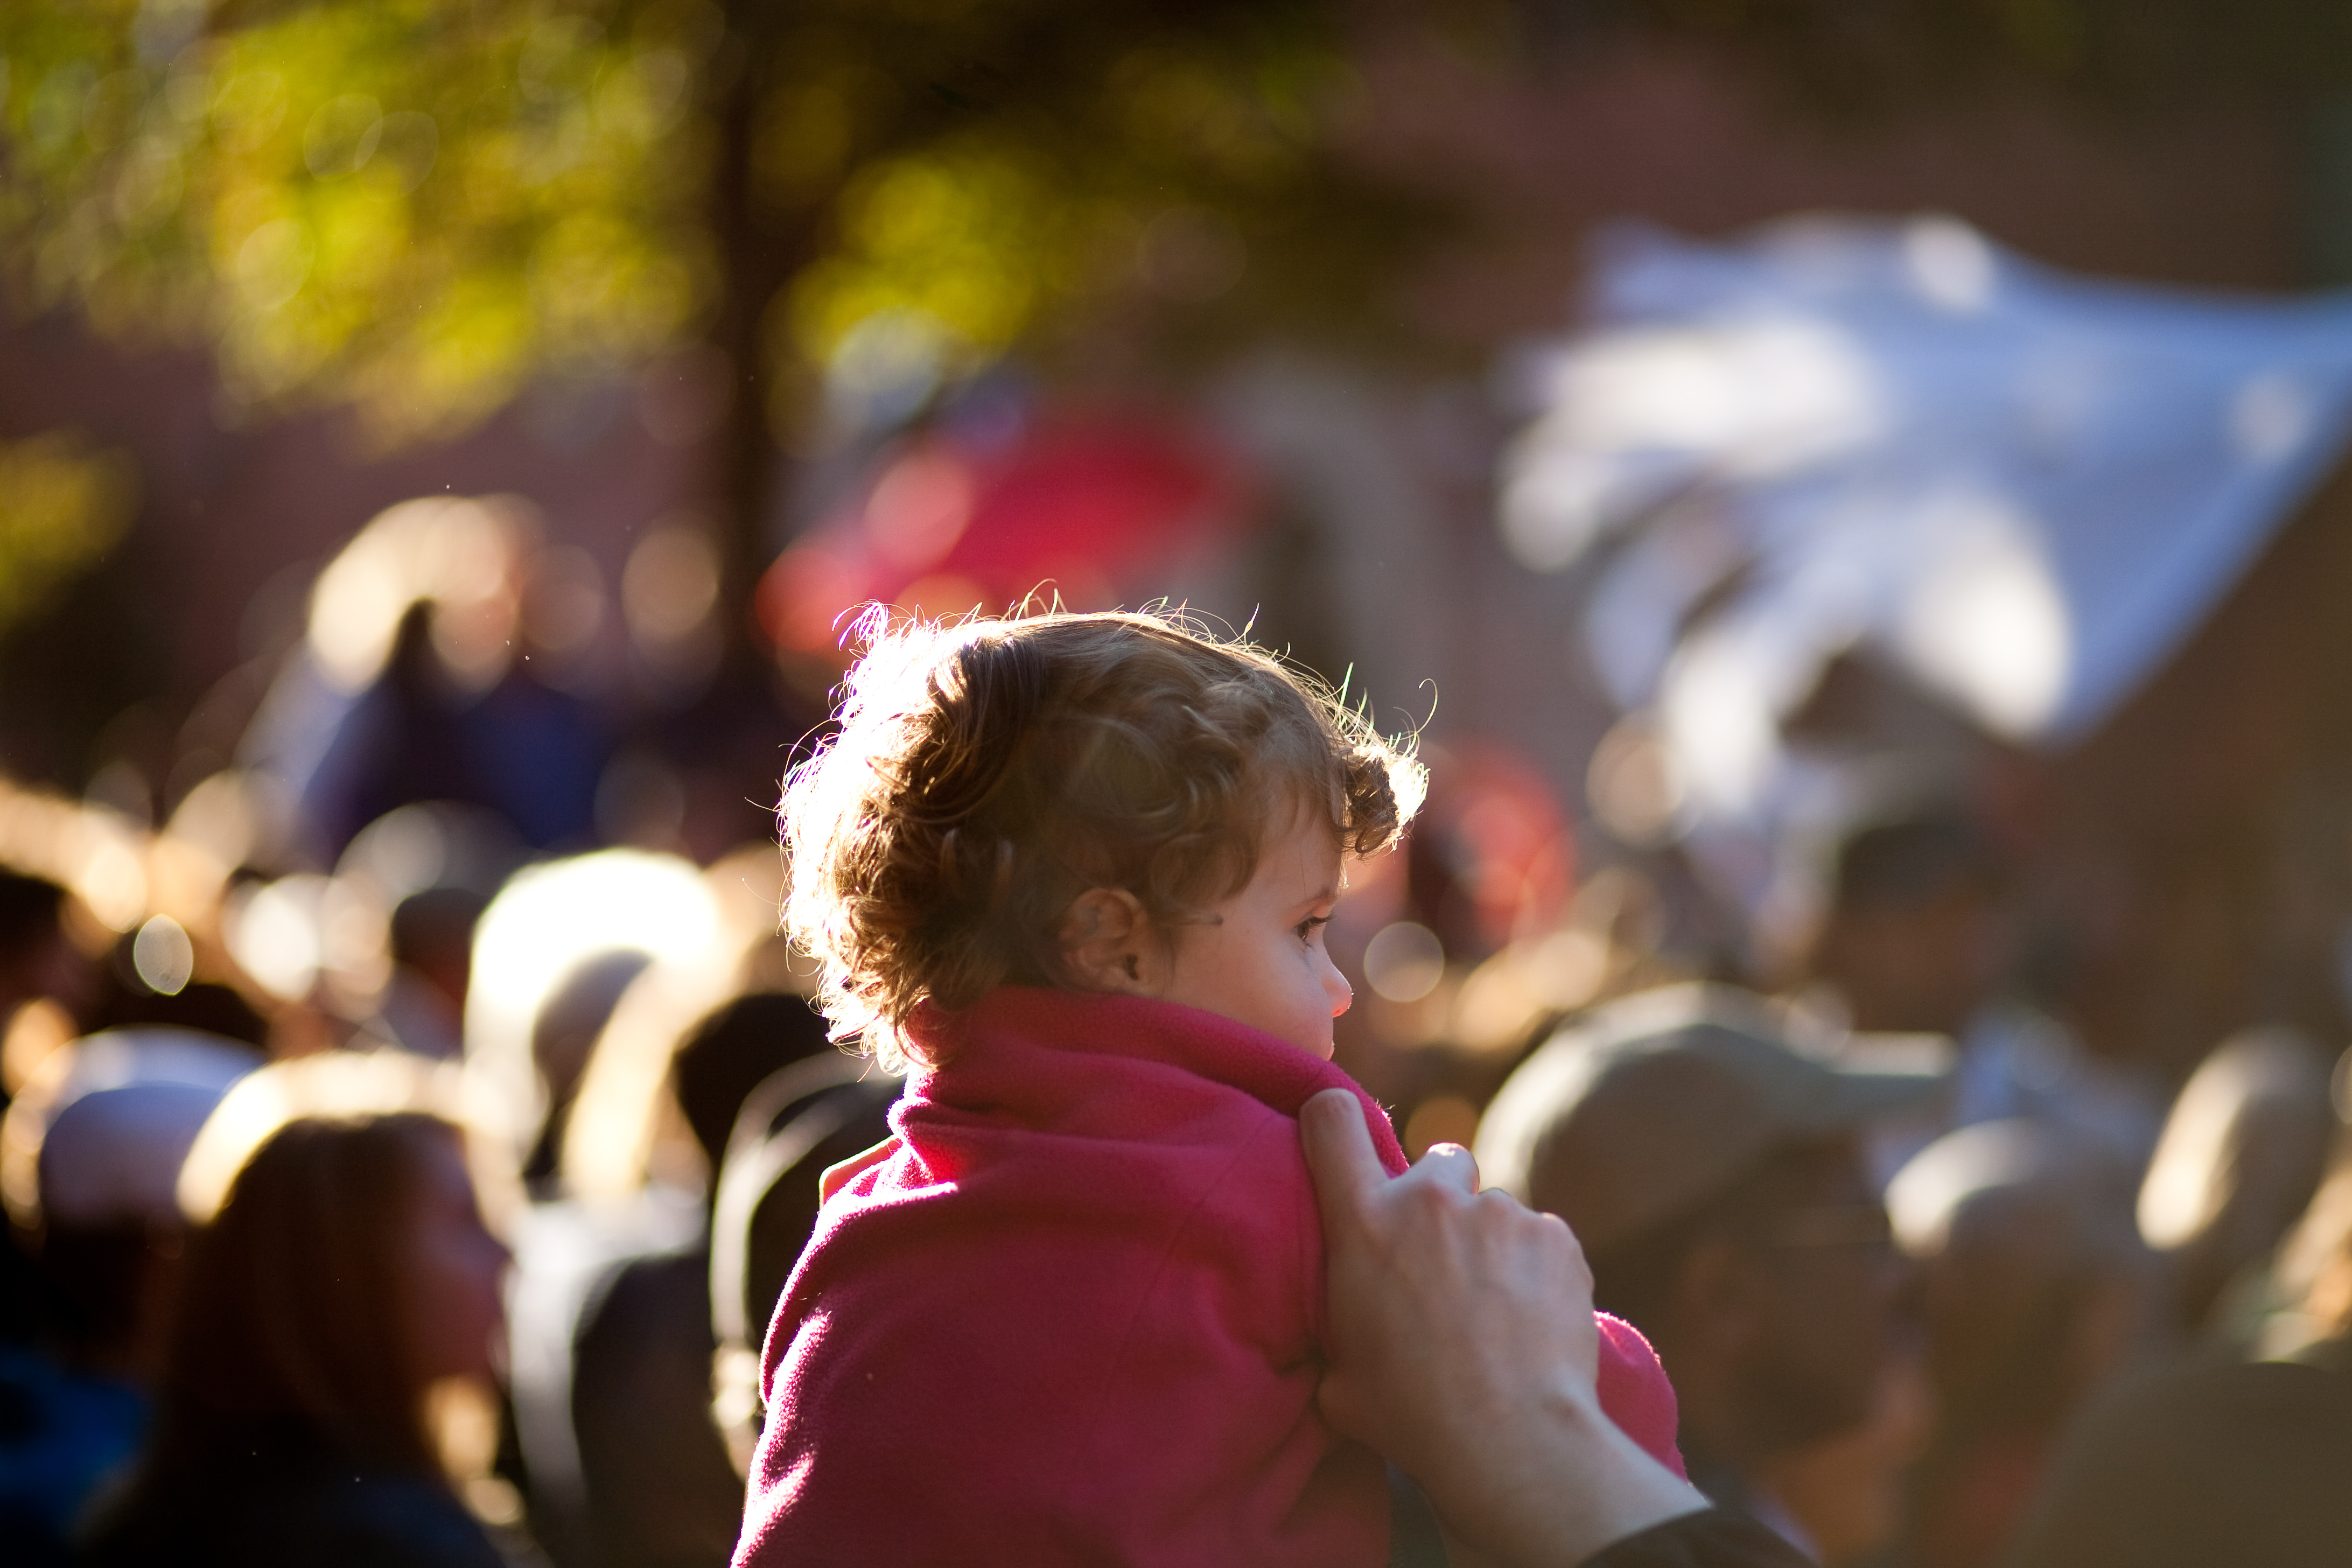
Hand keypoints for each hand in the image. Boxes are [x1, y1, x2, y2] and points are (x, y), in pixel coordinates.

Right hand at [1300, 1089, 1706, 1566]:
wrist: (1511, 1440)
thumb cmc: (1413, 1417)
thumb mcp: (1340, 1376)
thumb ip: (1341, 1327)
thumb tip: (1344, 1336)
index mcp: (1363, 1223)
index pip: (1331, 1120)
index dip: (1334, 1121)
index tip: (1343, 1144)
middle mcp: (1429, 1200)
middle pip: (1437, 1159)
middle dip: (1442, 1196)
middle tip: (1445, 1257)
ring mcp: (1499, 1212)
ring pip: (1494, 1207)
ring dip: (1491, 1243)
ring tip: (1496, 1309)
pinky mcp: (1555, 1235)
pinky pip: (1540, 1236)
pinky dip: (1536, 1267)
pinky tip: (1532, 1319)